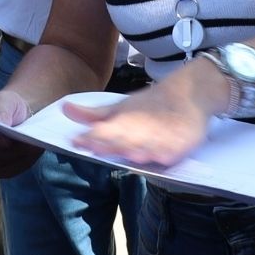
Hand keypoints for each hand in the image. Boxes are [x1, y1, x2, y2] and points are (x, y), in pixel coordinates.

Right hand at [0, 90, 43, 177]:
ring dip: (17, 156)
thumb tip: (0, 124)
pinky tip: (32, 153)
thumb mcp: (4, 100)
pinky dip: (22, 162)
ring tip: (35, 147)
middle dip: (8, 149)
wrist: (16, 117)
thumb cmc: (6, 105)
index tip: (6, 140)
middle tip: (29, 144)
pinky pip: (8, 171)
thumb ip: (1, 111)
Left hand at [65, 65, 220, 166]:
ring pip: (137, 152)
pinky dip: (152, 157)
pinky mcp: (174, 151)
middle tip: (89, 143)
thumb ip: (93, 115)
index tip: (76, 140)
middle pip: (117, 143)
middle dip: (104, 144)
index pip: (101, 134)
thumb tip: (65, 108)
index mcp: (122, 122)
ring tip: (117, 149)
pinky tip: (144, 156)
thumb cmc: (150, 106)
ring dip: (126, 150)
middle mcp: (138, 135)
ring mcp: (156, 144)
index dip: (89, 138)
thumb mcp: (120, 107)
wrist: (189, 96)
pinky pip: (161, 158)